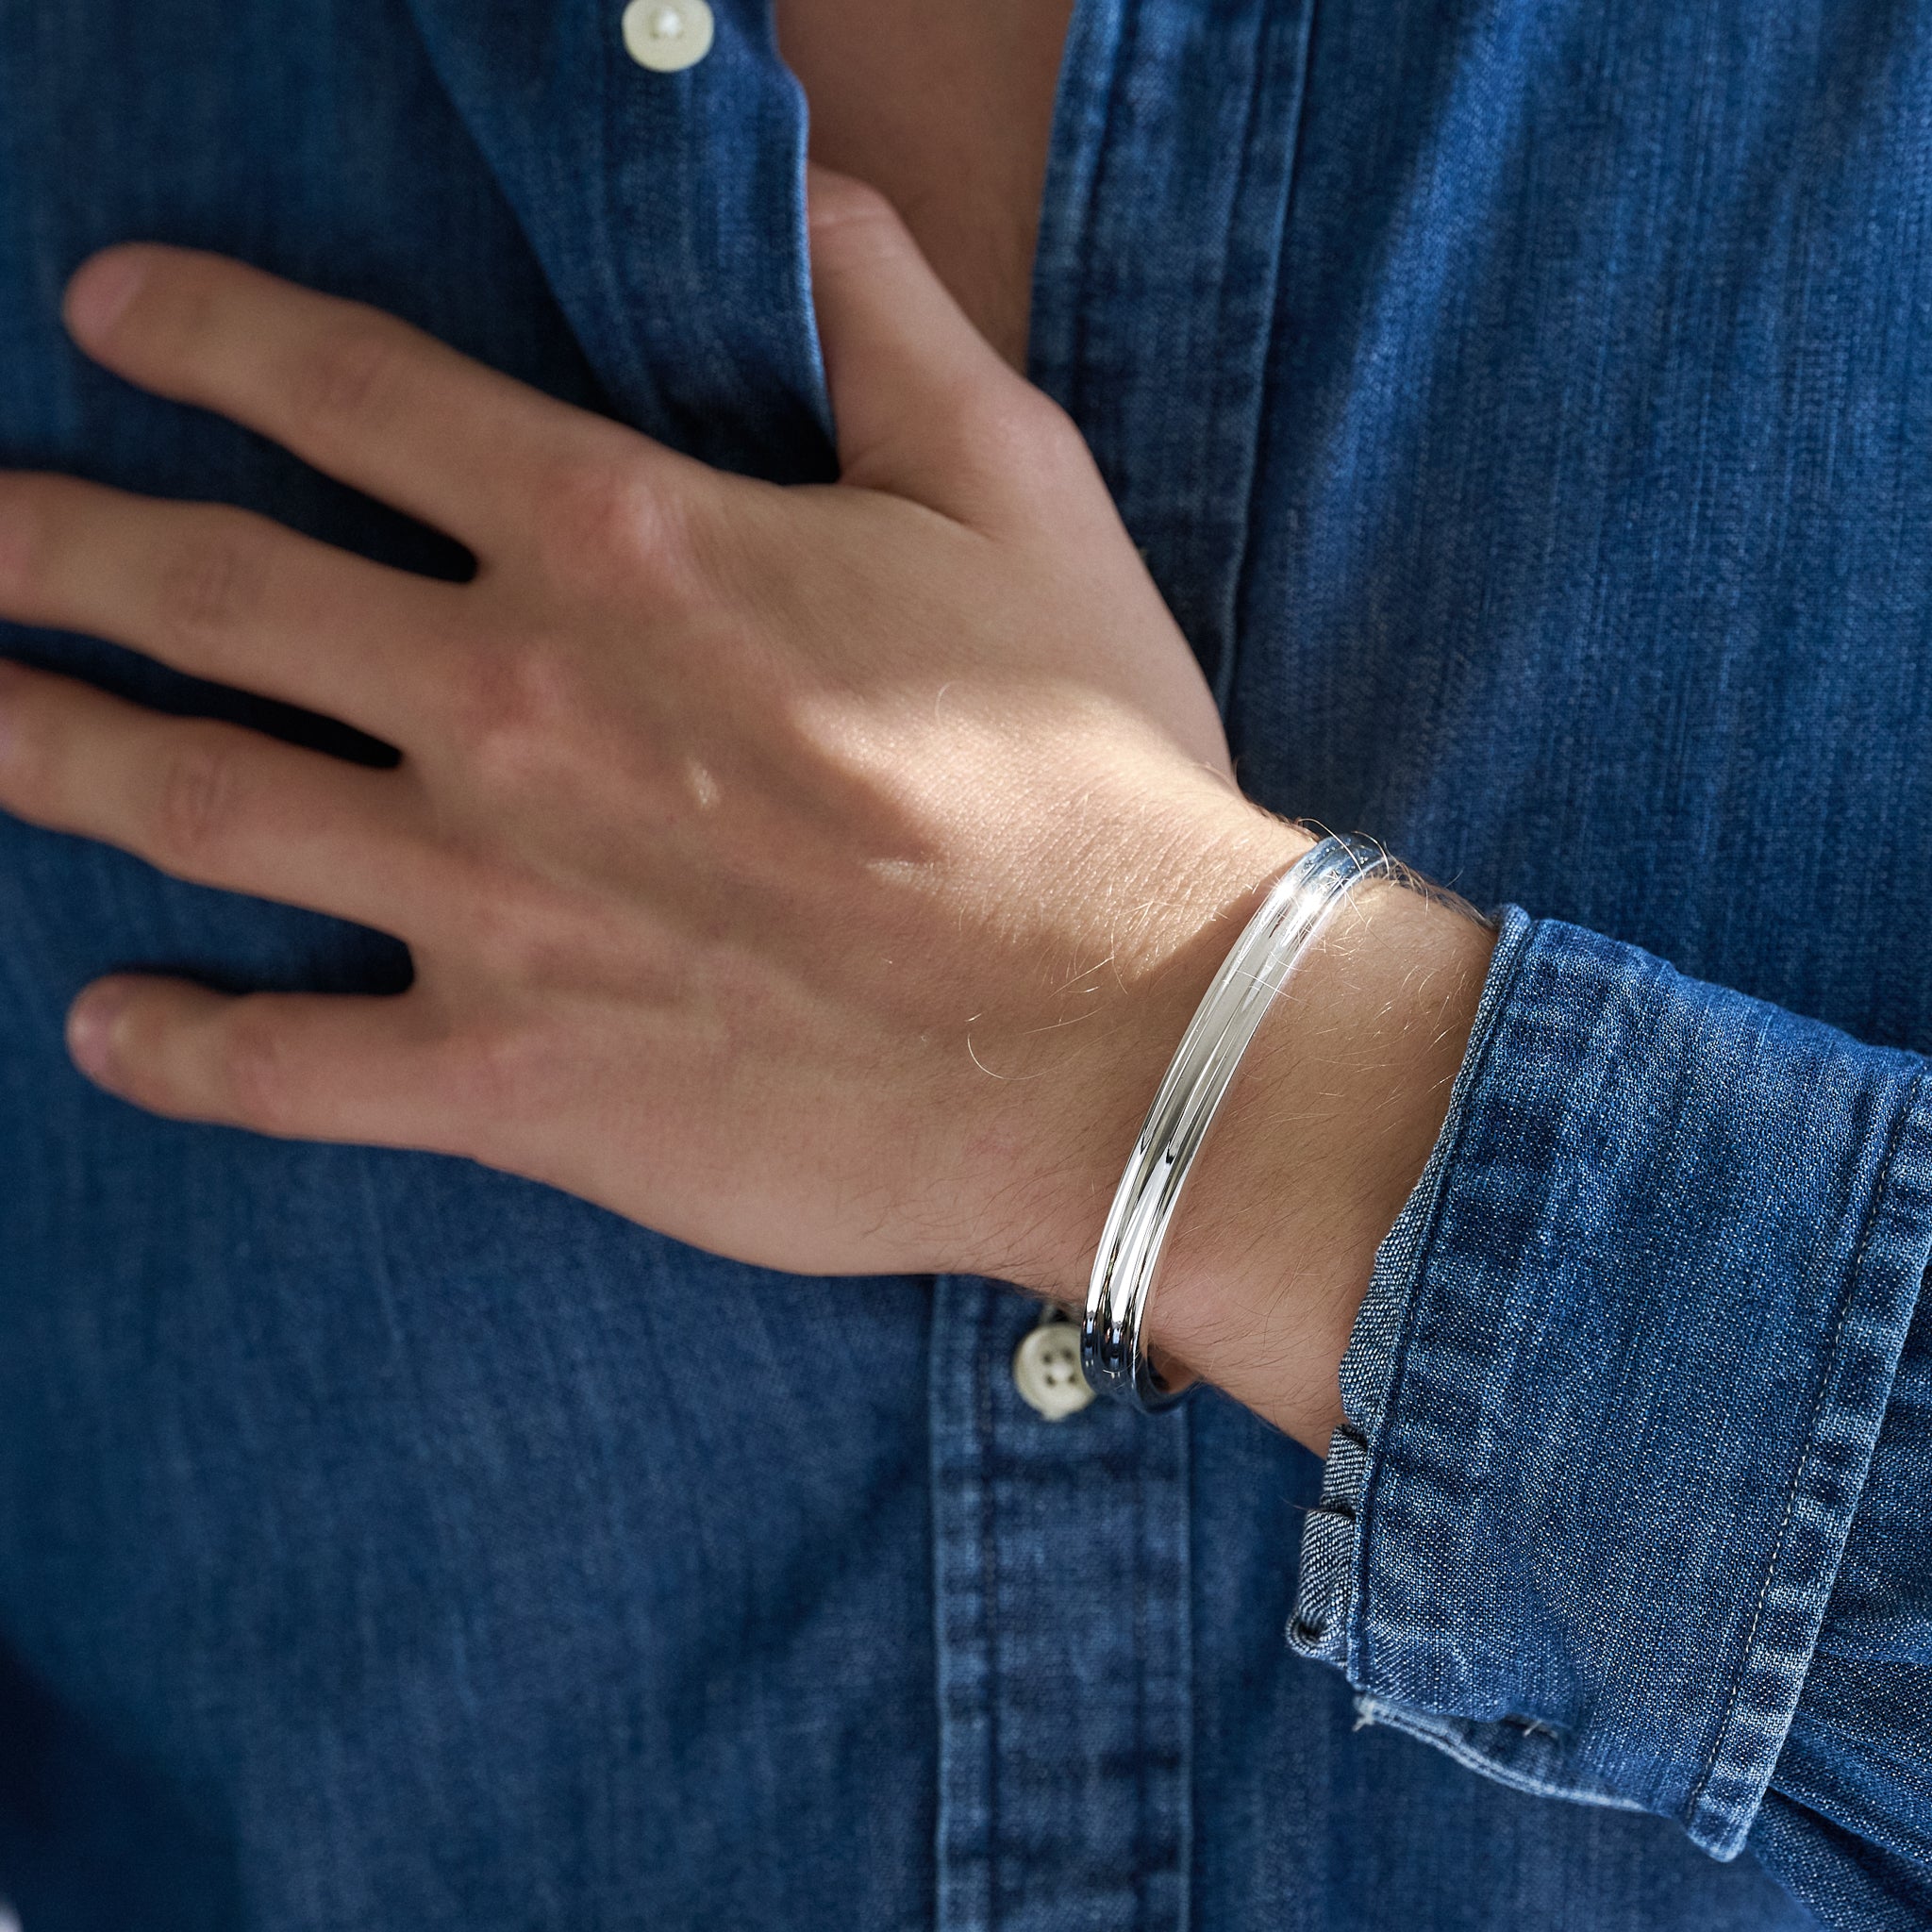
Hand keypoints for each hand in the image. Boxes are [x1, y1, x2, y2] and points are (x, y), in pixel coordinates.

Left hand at [0, 169, 1490, 1448]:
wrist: (1133, 1039)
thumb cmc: (1088, 773)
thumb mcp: (1017, 495)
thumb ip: (885, 321)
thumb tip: (806, 184)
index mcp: (623, 543)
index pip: (348, 393)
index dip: (206, 334)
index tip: (112, 318)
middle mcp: (513, 703)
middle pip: (207, 593)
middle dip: (51, 544)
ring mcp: (493, 898)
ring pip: (195, 801)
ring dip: (47, 750)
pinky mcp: (519, 1077)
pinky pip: (287, 1064)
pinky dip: (178, 1044)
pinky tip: (108, 1027)